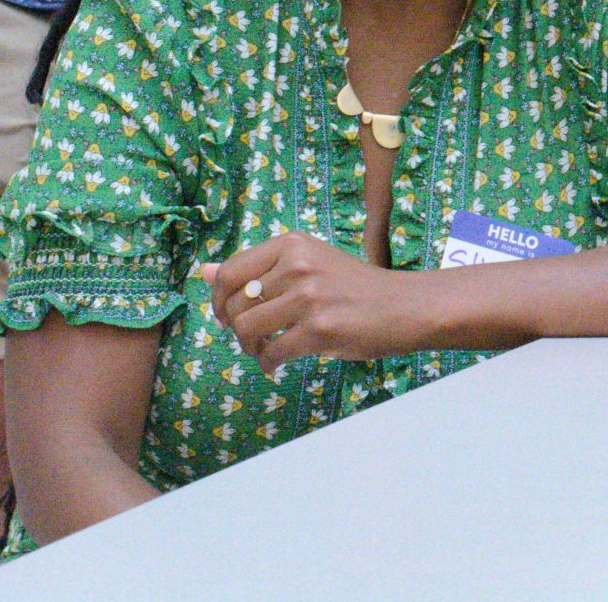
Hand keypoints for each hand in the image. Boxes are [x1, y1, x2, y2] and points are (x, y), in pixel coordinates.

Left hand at [195, 232, 429, 371]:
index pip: (230, 272)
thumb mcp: (307, 264)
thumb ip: (257, 268)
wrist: (404, 306)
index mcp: (292, 244)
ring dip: (251, 348)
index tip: (228, 315)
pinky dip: (269, 364)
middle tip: (253, 338)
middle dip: (237, 329)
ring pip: (248, 330)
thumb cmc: (355, 286)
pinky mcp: (320, 329)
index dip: (220, 300)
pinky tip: (279, 363)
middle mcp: (298, 265)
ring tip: (267, 350)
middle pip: (236, 305)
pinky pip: (272, 353)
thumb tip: (203, 271)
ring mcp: (309, 297)